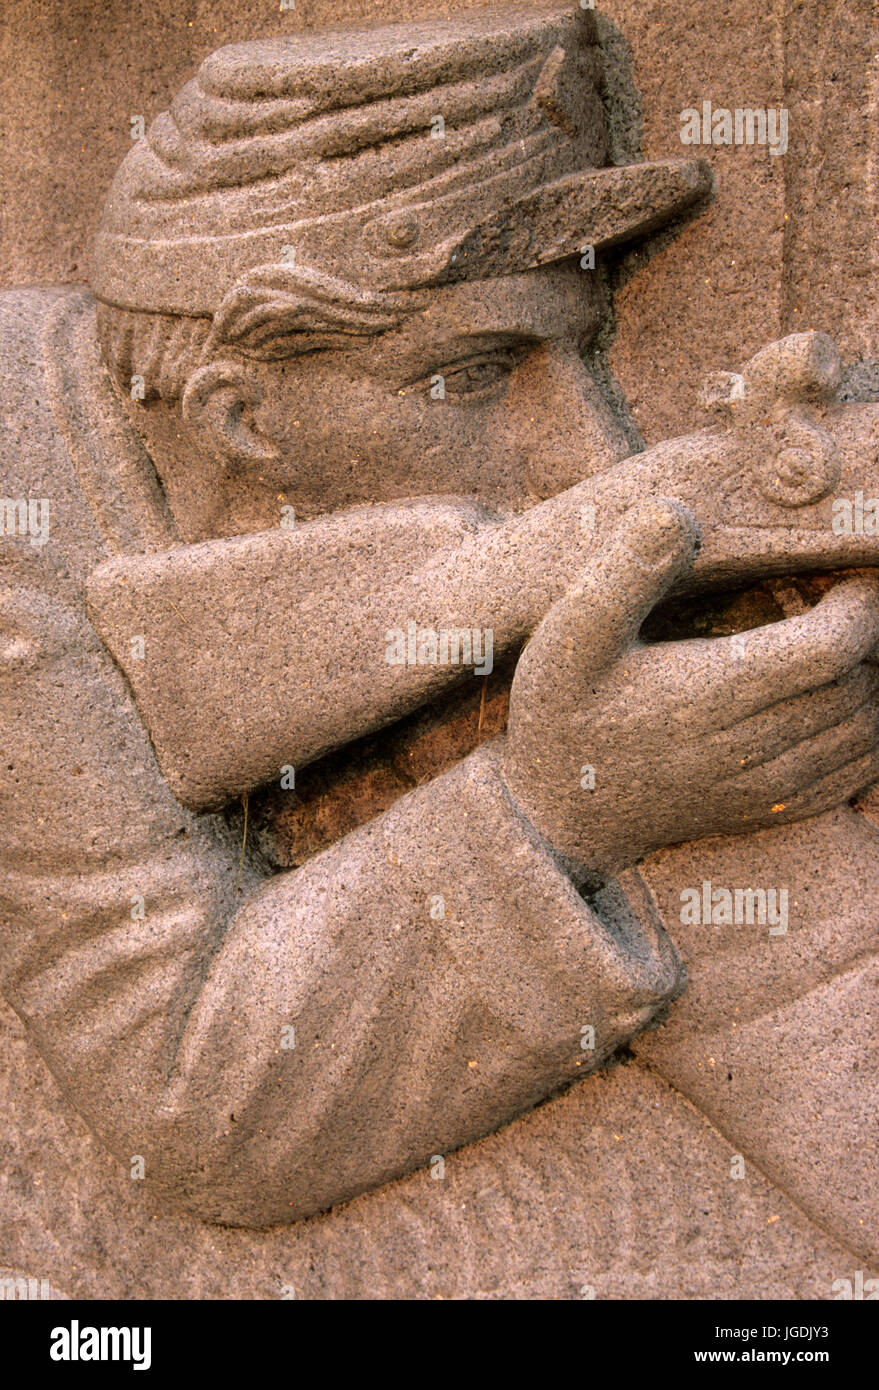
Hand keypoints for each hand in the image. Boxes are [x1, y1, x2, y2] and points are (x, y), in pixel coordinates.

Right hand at [502, 498, 878, 885]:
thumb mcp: (568, 638)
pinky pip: (854, 775)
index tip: (851, 572)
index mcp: (706, 697)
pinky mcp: (771, 809)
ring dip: (876, 680)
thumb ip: (622, 574)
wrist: (559, 811)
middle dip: (873, 636)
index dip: (862, 606)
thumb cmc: (563, 712)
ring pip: (867, 732)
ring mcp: (764, 787)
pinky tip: (853, 692)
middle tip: (853, 593)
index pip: (830, 650)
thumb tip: (673, 511)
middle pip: (860, 686)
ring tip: (856, 637)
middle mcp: (746, 749)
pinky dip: (872, 733)